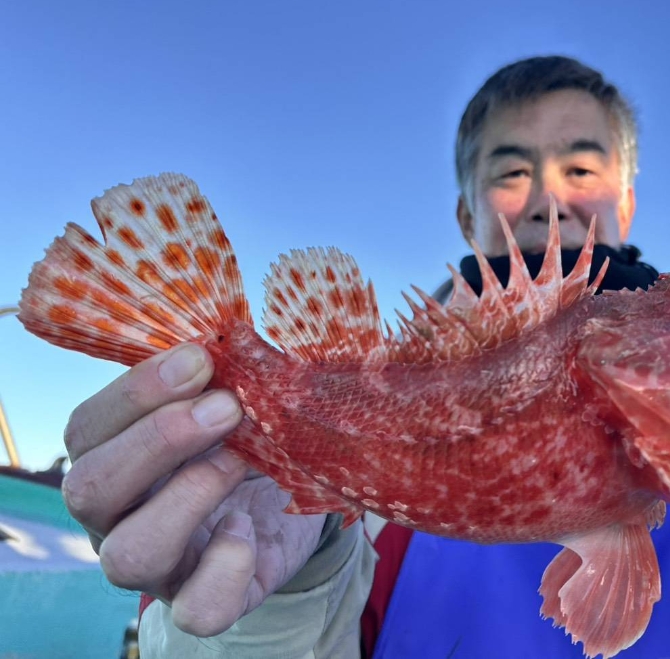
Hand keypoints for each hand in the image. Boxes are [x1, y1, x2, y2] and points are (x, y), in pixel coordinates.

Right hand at [61, 343, 326, 635]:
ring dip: (189, 496)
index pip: (87, 428)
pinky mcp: (207, 599)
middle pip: (88, 490)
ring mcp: (159, 567)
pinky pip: (196, 609)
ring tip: (242, 461)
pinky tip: (246, 530)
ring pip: (129, 556)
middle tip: (227, 406)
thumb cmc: (252, 437)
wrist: (297, 499)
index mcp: (115, 456)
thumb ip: (226, 376)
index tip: (200, 357)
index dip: (136, 391)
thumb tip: (235, 343)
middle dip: (158, 440)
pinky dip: (224, 569)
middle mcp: (119, 517)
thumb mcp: (238, 401)